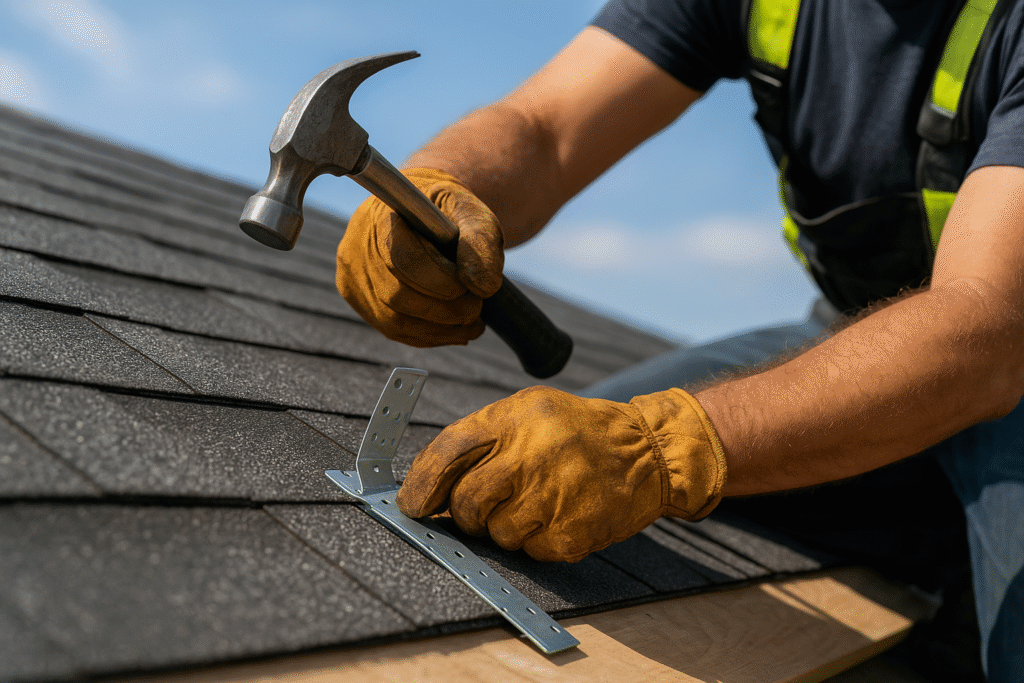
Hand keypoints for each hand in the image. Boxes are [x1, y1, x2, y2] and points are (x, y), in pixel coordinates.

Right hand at [336, 168, 503, 346]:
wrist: (425, 214)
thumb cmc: (449, 212)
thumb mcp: (472, 214)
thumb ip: (480, 243)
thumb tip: (483, 288)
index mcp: (382, 217)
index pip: (406, 260)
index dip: (444, 282)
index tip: (474, 288)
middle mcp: (357, 248)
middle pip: (397, 296)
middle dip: (446, 310)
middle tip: (476, 308)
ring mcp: (353, 278)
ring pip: (394, 321)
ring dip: (440, 329)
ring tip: (471, 321)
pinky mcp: (359, 299)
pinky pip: (392, 329)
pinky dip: (429, 335)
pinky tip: (454, 329)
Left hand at [396, 386, 726, 561]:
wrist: (649, 451)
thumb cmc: (579, 432)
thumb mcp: (530, 411)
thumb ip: (481, 440)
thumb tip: (428, 488)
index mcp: (518, 417)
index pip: (450, 450)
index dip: (422, 482)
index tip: (412, 504)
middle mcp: (535, 454)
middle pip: (467, 501)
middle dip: (465, 513)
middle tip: (481, 508)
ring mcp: (554, 496)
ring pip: (496, 533)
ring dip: (505, 527)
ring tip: (537, 502)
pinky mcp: (571, 534)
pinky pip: (529, 551)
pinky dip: (536, 540)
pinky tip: (559, 515)